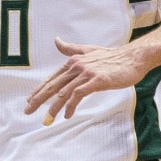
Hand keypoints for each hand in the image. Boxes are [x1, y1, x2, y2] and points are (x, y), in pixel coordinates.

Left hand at [24, 38, 149, 124]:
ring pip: (64, 92)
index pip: (51, 79)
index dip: (39, 90)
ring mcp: (86, 73)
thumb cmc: (111, 56)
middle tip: (27, 111)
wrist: (133, 57)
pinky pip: (79, 95)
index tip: (29, 100)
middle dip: (38, 99)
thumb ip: (70, 48)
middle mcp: (76, 67)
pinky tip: (67, 115)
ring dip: (53, 107)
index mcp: (72, 62)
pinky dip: (71, 106)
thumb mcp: (88, 50)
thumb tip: (56, 40)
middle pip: (53, 86)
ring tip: (46, 119)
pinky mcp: (96, 80)